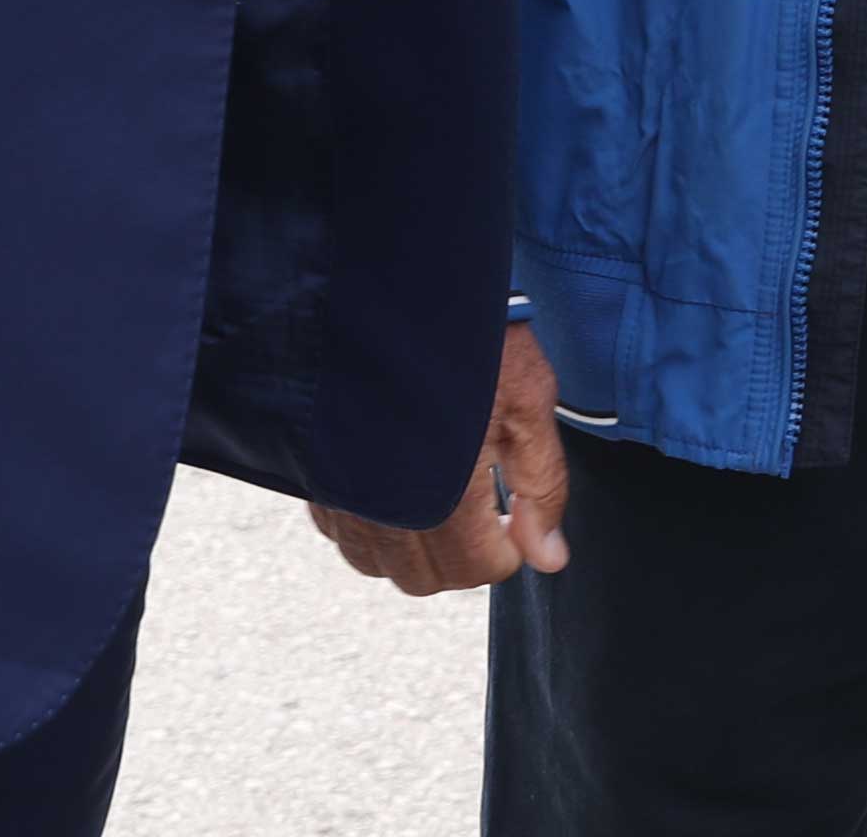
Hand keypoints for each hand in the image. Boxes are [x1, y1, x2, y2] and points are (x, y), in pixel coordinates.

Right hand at [311, 324, 573, 595]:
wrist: (399, 289)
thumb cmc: (473, 342)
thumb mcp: (527, 406)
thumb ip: (541, 488)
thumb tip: (549, 558)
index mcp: (444, 496)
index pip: (477, 570)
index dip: (509, 550)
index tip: (516, 518)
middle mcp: (387, 508)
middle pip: (426, 579)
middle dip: (464, 559)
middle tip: (485, 513)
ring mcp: (344, 495)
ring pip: (380, 566)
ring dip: (416, 551)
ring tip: (443, 502)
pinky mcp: (318, 477)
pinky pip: (343, 536)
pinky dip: (374, 531)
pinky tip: (400, 490)